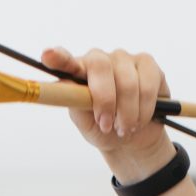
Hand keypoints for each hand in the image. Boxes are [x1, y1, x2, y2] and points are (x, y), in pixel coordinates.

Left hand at [42, 44, 175, 173]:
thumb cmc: (104, 128)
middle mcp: (100, 59)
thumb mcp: (85, 122)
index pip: (65, 59)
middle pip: (101, 66)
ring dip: (127, 113)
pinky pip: (147, 86)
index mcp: (78, 71)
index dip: (58, 57)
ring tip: (125, 128)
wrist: (133, 140)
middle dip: (105, 100)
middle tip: (107, 125)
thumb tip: (65, 88)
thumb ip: (75, 103)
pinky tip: (140, 119)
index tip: (48, 55)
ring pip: (128, 82)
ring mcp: (124, 59)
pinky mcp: (148, 65)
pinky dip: (144, 109)